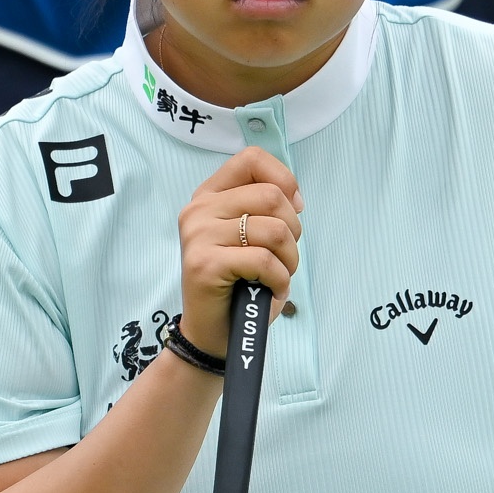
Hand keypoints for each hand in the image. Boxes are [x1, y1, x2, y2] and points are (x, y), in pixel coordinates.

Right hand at [176, 147, 300, 352]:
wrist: (213, 334)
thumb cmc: (240, 285)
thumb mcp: (252, 237)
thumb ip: (266, 208)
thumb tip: (295, 196)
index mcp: (210, 195)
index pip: (251, 159)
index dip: (284, 180)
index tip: (294, 209)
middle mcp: (198, 209)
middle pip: (271, 196)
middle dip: (294, 231)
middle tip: (285, 257)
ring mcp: (198, 235)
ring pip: (273, 230)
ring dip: (290, 259)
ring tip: (279, 276)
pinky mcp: (204, 264)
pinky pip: (264, 260)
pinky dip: (280, 280)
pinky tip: (272, 291)